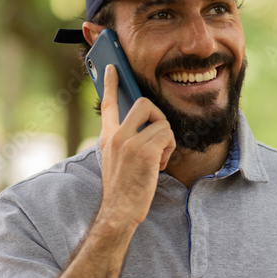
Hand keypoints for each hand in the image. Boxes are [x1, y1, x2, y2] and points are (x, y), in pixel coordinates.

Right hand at [96, 65, 175, 227]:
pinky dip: (169, 151)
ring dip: (167, 140)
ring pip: (161, 122)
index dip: (109, 82)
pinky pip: (167, 136)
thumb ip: (123, 140)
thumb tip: (144, 125)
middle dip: (159, 117)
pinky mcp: (144, 151)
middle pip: (144, 103)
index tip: (112, 67)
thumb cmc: (122, 188)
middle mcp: (116, 135)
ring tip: (158, 158)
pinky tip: (159, 166)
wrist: (119, 211)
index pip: (108, 103)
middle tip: (158, 137)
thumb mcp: (115, 159)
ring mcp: (129, 142)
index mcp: (107, 136)